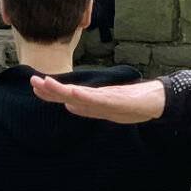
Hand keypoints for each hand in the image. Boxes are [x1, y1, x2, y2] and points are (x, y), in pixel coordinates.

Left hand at [30, 75, 165, 122]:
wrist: (157, 101)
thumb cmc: (134, 104)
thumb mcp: (106, 110)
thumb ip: (88, 108)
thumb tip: (68, 106)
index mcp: (93, 100)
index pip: (67, 96)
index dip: (51, 92)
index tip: (36, 86)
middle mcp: (97, 97)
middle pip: (69, 93)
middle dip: (50, 89)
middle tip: (33, 80)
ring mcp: (106, 98)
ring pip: (79, 94)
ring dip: (62, 90)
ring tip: (46, 83)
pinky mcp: (116, 99)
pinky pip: (97, 99)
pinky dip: (83, 96)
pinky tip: (72, 93)